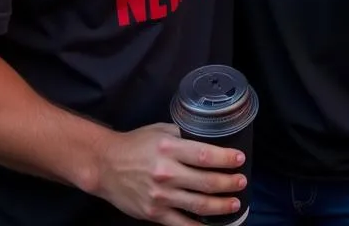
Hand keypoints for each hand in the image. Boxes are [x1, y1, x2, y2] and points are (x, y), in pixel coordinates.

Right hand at [94, 123, 245, 224]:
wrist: (106, 165)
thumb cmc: (135, 144)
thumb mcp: (160, 131)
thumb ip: (182, 135)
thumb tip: (207, 138)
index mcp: (169, 148)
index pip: (205, 155)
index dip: (226, 159)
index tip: (239, 159)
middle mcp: (166, 172)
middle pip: (206, 182)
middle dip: (228, 183)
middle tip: (242, 182)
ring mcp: (160, 196)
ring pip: (198, 205)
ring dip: (220, 206)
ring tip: (234, 203)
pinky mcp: (154, 213)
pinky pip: (182, 224)